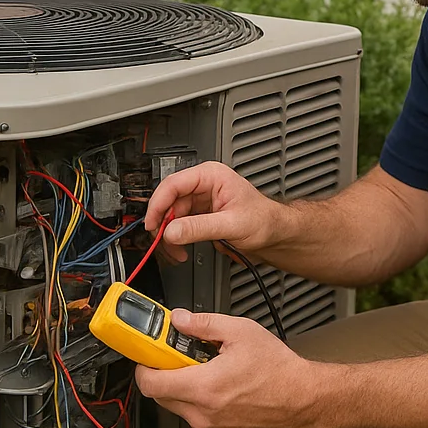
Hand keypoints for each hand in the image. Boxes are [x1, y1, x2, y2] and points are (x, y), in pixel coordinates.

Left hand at [133, 309, 323, 427]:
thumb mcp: (241, 332)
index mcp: (203, 387)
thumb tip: (181, 320)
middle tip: (180, 358)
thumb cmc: (279, 370)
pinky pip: (196, 419)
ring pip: (178, 407)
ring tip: (208, 372)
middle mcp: (202, 414)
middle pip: (160, 396)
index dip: (144, 365)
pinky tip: (221, 389)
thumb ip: (204, 324)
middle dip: (165, 374)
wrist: (304, 398)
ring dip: (183, 389)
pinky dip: (199, 404)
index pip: (150, 383)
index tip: (150, 354)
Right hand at [145, 161, 284, 263]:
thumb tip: (172, 231)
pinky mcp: (200, 216)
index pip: (173, 184)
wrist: (275, 234)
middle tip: (162, 242)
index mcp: (211, 176)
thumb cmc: (265, 220)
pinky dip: (176, 240)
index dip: (158, 204)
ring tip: (176, 251)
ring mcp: (200, 201)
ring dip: (169, 236)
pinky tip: (181, 249)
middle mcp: (203, 185)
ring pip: (171, 216)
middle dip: (163, 224)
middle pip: (168, 201)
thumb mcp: (231, 224)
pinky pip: (178, 226)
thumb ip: (200, 228)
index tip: (152, 223)